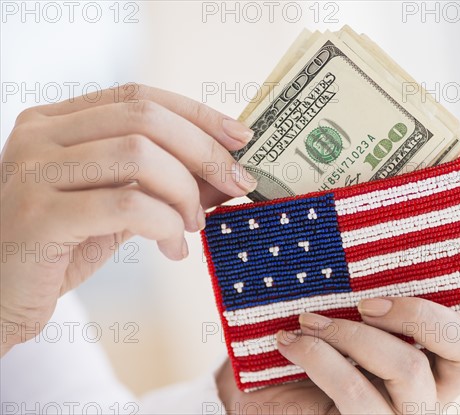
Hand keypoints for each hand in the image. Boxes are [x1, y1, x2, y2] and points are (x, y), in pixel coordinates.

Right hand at [0, 84, 256, 355]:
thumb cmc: (63, 246)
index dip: (197, 114)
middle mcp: (40, 135)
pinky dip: (166, 224)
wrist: (1, 295)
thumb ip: (163, 182)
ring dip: (184, 192)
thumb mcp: (119, 203)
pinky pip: (127, 205)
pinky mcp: (39, 215)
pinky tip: (172, 247)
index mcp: (57, 121)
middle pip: (144, 119)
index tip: (241, 137)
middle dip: (204, 152)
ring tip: (192, 226)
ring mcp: (34, 171)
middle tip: (235, 184)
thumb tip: (226, 171)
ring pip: (138, 155)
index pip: (139, 97)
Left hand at [217, 288, 459, 413]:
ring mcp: (405, 409)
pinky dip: (321, 357)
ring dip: (354, 334)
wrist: (262, 388)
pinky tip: (290, 340)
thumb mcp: (337, 295)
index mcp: (439, 349)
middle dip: (419, 315)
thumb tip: (358, 200)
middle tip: (367, 300)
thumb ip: (362, 266)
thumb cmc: (307, 331)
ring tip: (310, 318)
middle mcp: (435, 383)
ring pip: (410, 370)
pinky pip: (358, 394)